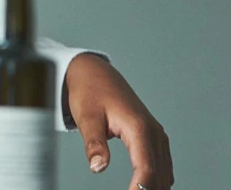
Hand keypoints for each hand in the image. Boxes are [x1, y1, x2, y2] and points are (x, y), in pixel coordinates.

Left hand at [66, 54, 173, 189]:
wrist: (95, 73)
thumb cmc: (90, 92)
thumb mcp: (86, 117)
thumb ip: (94, 143)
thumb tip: (98, 168)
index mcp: (139, 128)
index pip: (145, 168)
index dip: (139, 188)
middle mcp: (154, 132)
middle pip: (158, 173)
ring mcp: (156, 134)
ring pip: (163, 171)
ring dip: (153, 186)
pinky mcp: (153, 136)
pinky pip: (162, 164)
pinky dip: (156, 178)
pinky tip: (146, 188)